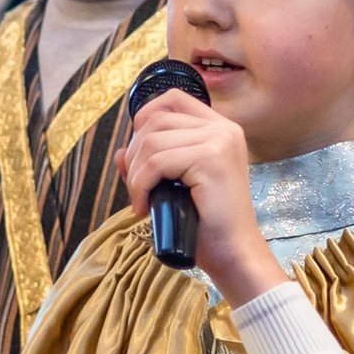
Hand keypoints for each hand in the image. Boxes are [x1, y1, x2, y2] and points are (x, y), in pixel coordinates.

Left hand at [116, 91, 287, 308]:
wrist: (232, 254)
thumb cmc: (206, 226)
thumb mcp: (173, 188)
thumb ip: (149, 165)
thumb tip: (121, 152)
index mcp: (221, 129)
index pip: (173, 99)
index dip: (145, 118)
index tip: (138, 155)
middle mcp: (224, 129)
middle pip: (156, 119)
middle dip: (135, 154)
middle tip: (137, 189)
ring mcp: (220, 141)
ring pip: (152, 141)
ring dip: (135, 174)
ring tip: (142, 201)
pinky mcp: (211, 159)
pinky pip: (156, 162)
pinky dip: (141, 185)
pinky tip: (145, 207)